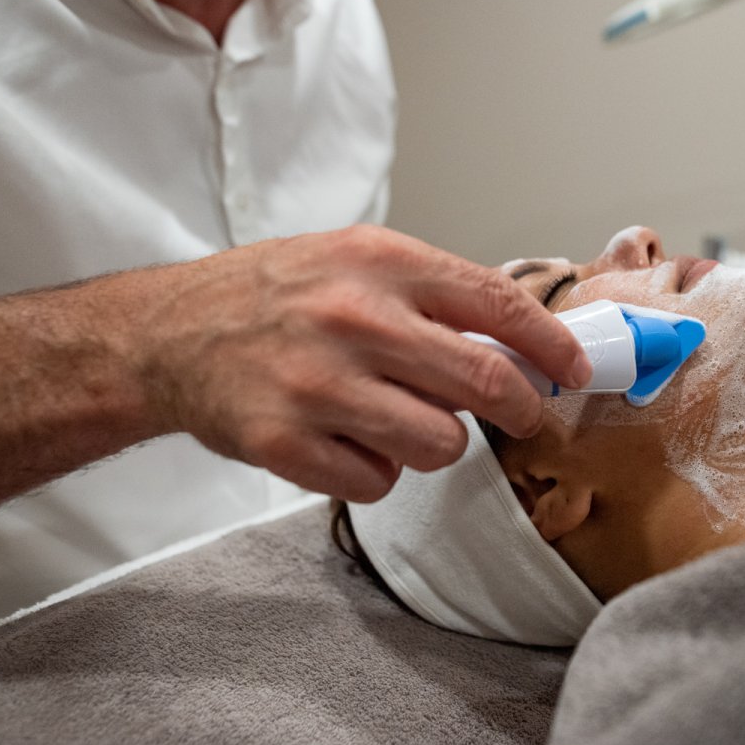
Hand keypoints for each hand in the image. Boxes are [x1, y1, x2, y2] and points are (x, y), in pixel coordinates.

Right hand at [128, 226, 590, 501]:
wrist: (168, 333)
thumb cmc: (275, 294)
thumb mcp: (355, 260)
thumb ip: (434, 295)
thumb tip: (524, 344)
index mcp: (380, 262)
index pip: (498, 304)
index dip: (552, 345)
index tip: (575, 369)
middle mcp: (353, 320)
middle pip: (484, 384)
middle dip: (521, 409)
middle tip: (522, 414)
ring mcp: (318, 385)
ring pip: (439, 445)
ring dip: (435, 442)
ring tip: (397, 418)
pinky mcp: (285, 443)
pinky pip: (379, 483)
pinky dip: (376, 471)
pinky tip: (347, 440)